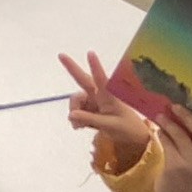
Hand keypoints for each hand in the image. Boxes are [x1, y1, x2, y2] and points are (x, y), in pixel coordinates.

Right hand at [59, 52, 149, 171]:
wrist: (130, 137)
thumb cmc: (126, 128)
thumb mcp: (110, 125)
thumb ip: (90, 119)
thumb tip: (71, 114)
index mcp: (108, 96)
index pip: (101, 79)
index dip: (95, 66)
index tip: (90, 53)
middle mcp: (98, 95)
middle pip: (82, 79)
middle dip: (71, 67)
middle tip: (60, 55)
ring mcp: (92, 101)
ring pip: (75, 101)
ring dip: (74, 112)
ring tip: (79, 127)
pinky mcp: (88, 109)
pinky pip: (75, 111)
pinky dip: (75, 119)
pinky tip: (79, 127)